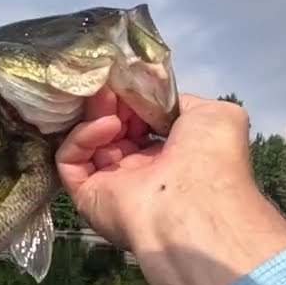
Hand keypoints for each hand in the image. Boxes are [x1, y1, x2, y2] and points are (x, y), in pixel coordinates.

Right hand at [56, 89, 285, 284]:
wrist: (193, 205)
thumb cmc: (209, 158)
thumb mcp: (214, 114)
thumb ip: (183, 101)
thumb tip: (158, 95)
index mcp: (171, 154)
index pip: (141, 122)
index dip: (134, 98)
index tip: (131, 79)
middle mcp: (140, 170)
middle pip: (113, 128)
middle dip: (112, 102)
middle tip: (112, 84)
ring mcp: (111, 184)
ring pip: (89, 142)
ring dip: (95, 114)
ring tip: (107, 99)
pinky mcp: (86, 194)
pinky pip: (71, 161)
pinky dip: (82, 138)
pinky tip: (107, 126)